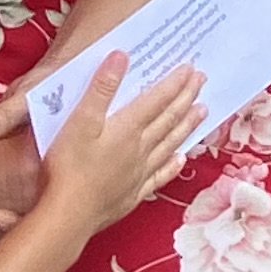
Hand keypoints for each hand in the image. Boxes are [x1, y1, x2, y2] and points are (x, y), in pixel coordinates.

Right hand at [31, 53, 209, 231]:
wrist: (69, 215)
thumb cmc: (69, 166)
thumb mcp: (80, 120)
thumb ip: (101, 88)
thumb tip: (121, 56)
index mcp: (127, 128)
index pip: (157, 100)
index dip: (175, 83)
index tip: (191, 68)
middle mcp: (140, 149)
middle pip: (169, 119)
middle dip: (186, 98)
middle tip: (202, 81)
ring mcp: (139, 173)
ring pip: (170, 144)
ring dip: (187, 126)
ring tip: (202, 112)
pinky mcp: (133, 194)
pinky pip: (160, 176)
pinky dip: (173, 165)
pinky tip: (181, 159)